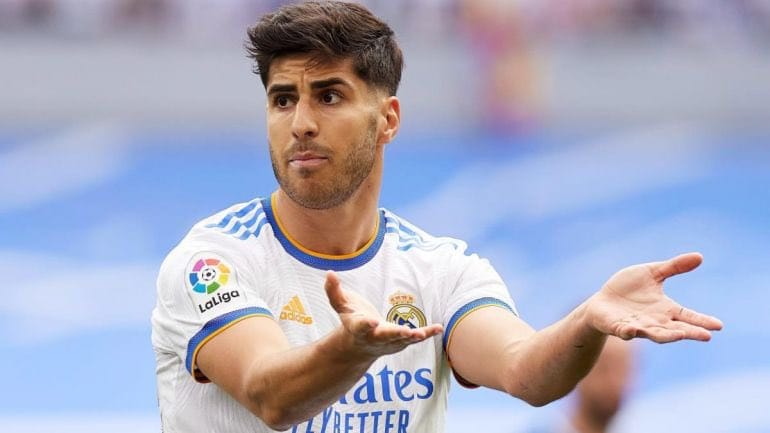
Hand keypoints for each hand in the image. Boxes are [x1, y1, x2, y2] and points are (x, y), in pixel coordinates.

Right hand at [324, 271, 442, 356]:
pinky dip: (427, 334)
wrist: (360, 346)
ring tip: (422, 334)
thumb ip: (334, 291)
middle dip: (395, 335)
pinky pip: (416, 338)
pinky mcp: (401, 342)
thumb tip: (329, 273)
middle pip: (385, 336)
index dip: (366, 324)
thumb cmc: (352, 320)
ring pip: (402, 340)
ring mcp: (389, 342)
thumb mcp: (342, 306)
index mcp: (359, 328)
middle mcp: (375, 337)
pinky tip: (439, 328)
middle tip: (406, 333)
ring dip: (412, 337)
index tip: (372, 321)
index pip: (361, 326)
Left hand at [587, 253, 722, 342]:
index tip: (719, 325)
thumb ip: (673, 267)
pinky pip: (625, 331)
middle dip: (690, 332)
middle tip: (706, 336)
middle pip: (676, 329)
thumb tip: (700, 256)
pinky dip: (629, 332)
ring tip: (679, 335)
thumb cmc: (628, 289)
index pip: (688, 316)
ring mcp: (637, 326)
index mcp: (665, 309)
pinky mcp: (618, 327)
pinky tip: (632, 330)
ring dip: (666, 335)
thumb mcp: (652, 273)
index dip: (702, 321)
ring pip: (654, 334)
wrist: (602, 301)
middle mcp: (655, 321)